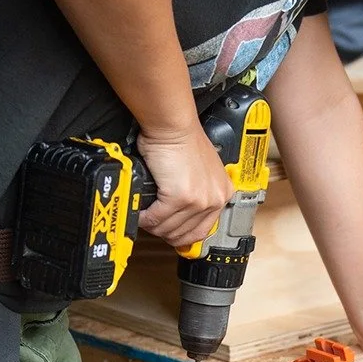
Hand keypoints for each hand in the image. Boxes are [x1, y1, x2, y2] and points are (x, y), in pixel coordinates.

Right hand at [136, 125, 234, 248]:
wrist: (173, 127)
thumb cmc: (182, 140)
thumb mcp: (200, 172)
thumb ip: (197, 192)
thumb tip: (179, 214)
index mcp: (222, 193)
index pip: (202, 230)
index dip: (181, 235)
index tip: (169, 233)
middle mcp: (214, 199)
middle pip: (184, 233)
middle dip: (164, 231)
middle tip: (152, 223)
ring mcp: (199, 200)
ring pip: (169, 228)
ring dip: (152, 225)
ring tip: (144, 216)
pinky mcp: (180, 198)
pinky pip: (156, 218)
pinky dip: (145, 218)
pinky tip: (140, 212)